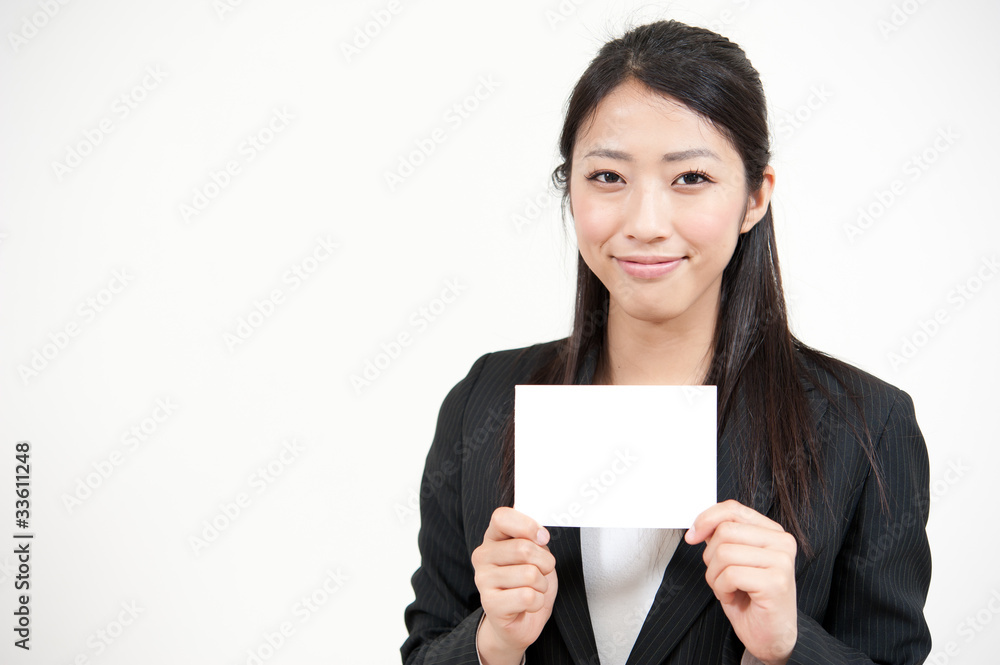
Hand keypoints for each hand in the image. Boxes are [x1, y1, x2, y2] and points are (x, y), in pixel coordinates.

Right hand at [471, 507, 557, 664]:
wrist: (520, 621)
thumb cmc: (527, 584)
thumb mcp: (535, 554)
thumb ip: (533, 539)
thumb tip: (540, 534)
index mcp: (493, 537)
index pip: (502, 517)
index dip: (527, 525)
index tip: (542, 538)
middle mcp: (483, 556)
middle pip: (524, 548)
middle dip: (545, 562)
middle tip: (542, 572)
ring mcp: (483, 580)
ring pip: (530, 574)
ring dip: (542, 585)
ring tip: (533, 589)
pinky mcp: (490, 604)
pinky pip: (528, 596)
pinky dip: (538, 602)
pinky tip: (528, 604)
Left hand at [685, 499, 796, 664]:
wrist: (771, 636)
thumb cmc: (751, 599)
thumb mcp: (733, 560)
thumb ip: (723, 537)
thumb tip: (700, 524)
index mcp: (772, 531)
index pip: (733, 509)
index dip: (706, 519)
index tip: (693, 536)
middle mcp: (782, 541)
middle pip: (725, 530)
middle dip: (711, 556)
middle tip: (720, 576)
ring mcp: (782, 561)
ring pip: (724, 552)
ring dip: (715, 576)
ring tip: (728, 588)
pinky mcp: (776, 582)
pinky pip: (730, 574)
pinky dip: (722, 589)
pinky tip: (734, 597)